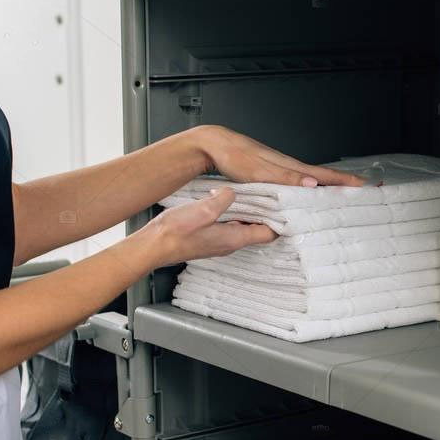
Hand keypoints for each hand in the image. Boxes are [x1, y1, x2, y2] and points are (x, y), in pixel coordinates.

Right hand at [140, 187, 275, 265]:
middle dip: (267, 214)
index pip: (269, 234)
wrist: (152, 247)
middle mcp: (229, 243)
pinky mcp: (208, 237)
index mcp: (234, 238)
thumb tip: (232, 192)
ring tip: (254, 195)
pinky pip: (228, 226)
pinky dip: (234, 214)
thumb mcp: (203, 210)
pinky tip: (227, 201)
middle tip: (273, 196)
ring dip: (250, 213)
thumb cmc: (174, 234)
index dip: (281, 221)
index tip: (287, 206)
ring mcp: (218, 241)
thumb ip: (223, 199)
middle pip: (258, 230)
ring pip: (243, 227)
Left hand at [191, 125, 364, 187]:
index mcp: (289, 166)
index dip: (344, 180)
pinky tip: (307, 194)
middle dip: (342, 184)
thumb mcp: (259, 171)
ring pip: (309, 179)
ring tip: (341, 195)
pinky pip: (296, 181)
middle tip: (361, 191)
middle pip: (322, 177)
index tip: (363, 185)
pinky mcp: (270, 172)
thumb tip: (312, 185)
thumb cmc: (233, 156)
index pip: (324, 175)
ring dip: (327, 186)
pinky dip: (308, 187)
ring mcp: (280, 168)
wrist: (214, 144)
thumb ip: (286, 178)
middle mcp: (288, 166)